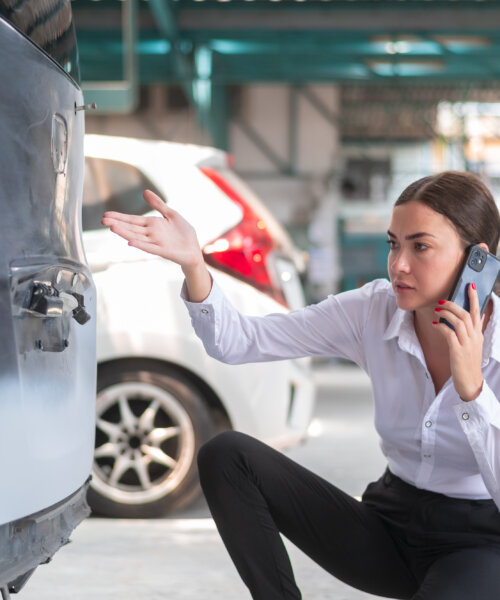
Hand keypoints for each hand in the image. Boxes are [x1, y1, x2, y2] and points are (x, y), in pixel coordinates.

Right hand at [101, 190, 202, 269]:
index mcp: (152, 225)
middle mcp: (151, 234)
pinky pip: (150, 248)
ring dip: (125, 233)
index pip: (132, 220)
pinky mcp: (164, 251)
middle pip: (131, 228)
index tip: (106, 215)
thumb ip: (158, 204)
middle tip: (103, 220)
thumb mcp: (171, 214)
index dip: (120, 217)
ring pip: (137, 237)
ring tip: (112, 228)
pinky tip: (130, 242)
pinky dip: (140, 245)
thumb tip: (144, 192)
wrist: (194, 249)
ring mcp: (156, 243)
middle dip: (117, 224)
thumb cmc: (183, 234)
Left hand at [433, 284, 484, 401]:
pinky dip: (442, 326)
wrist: (470, 383)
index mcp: (478, 335)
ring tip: (437, 310)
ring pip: (458, 321)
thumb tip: (464, 318)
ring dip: (446, 313)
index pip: (478, 312)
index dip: (474, 298)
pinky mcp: (458, 351)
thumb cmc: (468, 363)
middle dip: (454, 304)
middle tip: (442, 301)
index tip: (469, 286)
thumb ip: (470, 331)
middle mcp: (474, 337)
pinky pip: (449, 334)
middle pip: (467, 314)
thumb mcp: (472, 345)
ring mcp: (467, 344)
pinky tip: (435, 324)